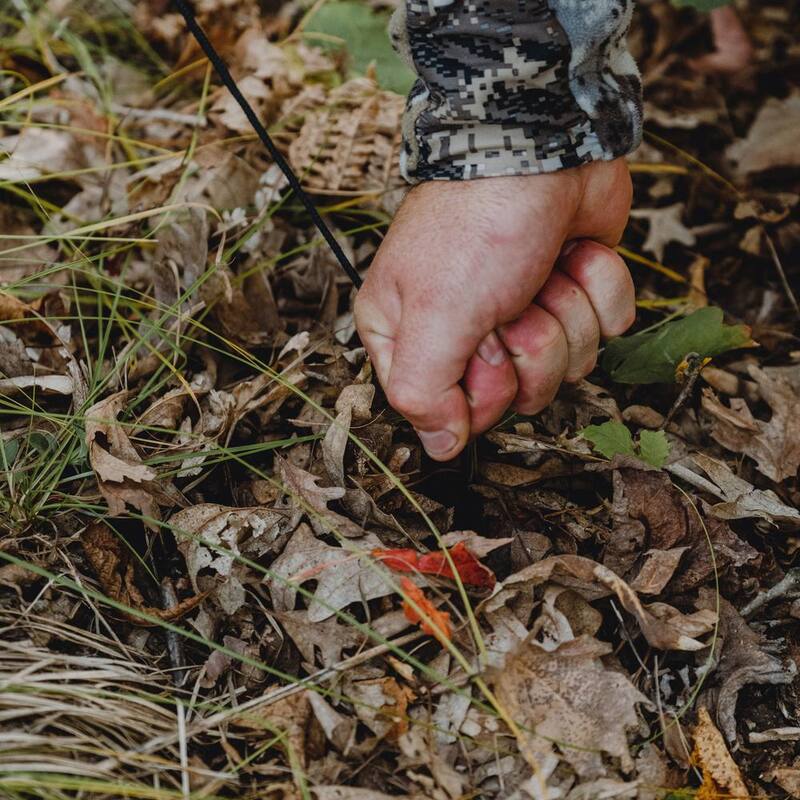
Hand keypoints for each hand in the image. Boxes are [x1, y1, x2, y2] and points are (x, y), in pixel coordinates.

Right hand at [354, 159, 635, 460]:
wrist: (543, 142)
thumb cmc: (478, 224)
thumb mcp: (434, 316)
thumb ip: (423, 394)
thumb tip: (438, 449)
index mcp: (412, 338)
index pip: (453, 414)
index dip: (482, 389)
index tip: (481, 342)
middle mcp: (465, 332)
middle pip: (518, 396)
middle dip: (531, 346)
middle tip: (513, 300)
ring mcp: (523, 311)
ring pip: (568, 365)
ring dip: (566, 313)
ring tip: (543, 269)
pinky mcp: (573, 291)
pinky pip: (606, 327)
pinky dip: (598, 289)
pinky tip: (574, 255)